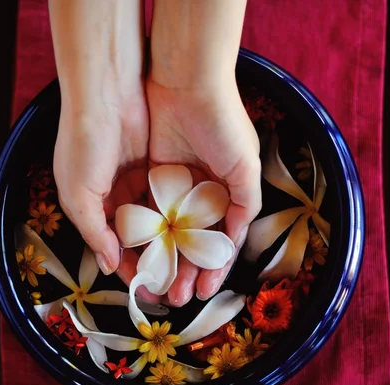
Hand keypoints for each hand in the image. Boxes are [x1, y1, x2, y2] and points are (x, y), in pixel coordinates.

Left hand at [146, 78, 261, 305]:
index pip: (218, 240)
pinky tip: (143, 256)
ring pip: (167, 232)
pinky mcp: (150, 175)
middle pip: (190, 241)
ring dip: (165, 259)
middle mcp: (200, 192)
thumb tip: (238, 239)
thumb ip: (246, 204)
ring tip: (158, 286)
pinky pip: (148, 211)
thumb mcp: (245, 167)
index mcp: (226, 192)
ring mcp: (174, 185)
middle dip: (185, 270)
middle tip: (176, 297)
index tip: (204, 291)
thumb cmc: (222, 124)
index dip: (212, 268)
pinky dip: (147, 234)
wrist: (186, 83)